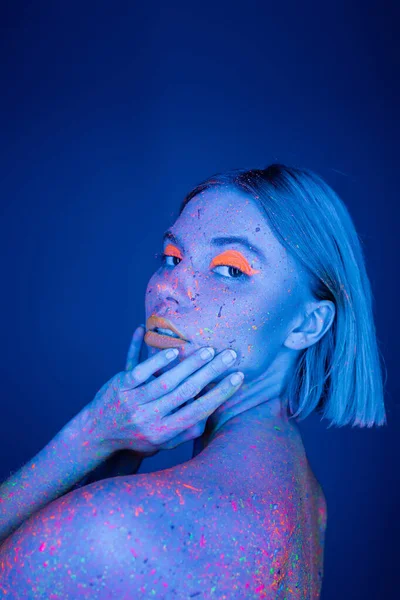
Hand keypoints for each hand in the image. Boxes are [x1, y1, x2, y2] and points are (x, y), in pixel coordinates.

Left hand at [80, 325, 244, 457]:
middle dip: (211, 373)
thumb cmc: (135, 437)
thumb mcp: (160, 443)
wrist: (96, 433)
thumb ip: (183, 432)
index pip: (198, 411)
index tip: (238, 377)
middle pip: (186, 392)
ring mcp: (133, 400)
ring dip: (189, 363)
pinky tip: (172, 349)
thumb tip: (206, 419)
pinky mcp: (120, 384)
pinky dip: (156, 359)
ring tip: (208, 350)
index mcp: (163, 432)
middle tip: (230, 356)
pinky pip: (140, 369)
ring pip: (166, 380)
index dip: (220, 394)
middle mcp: (149, 417)